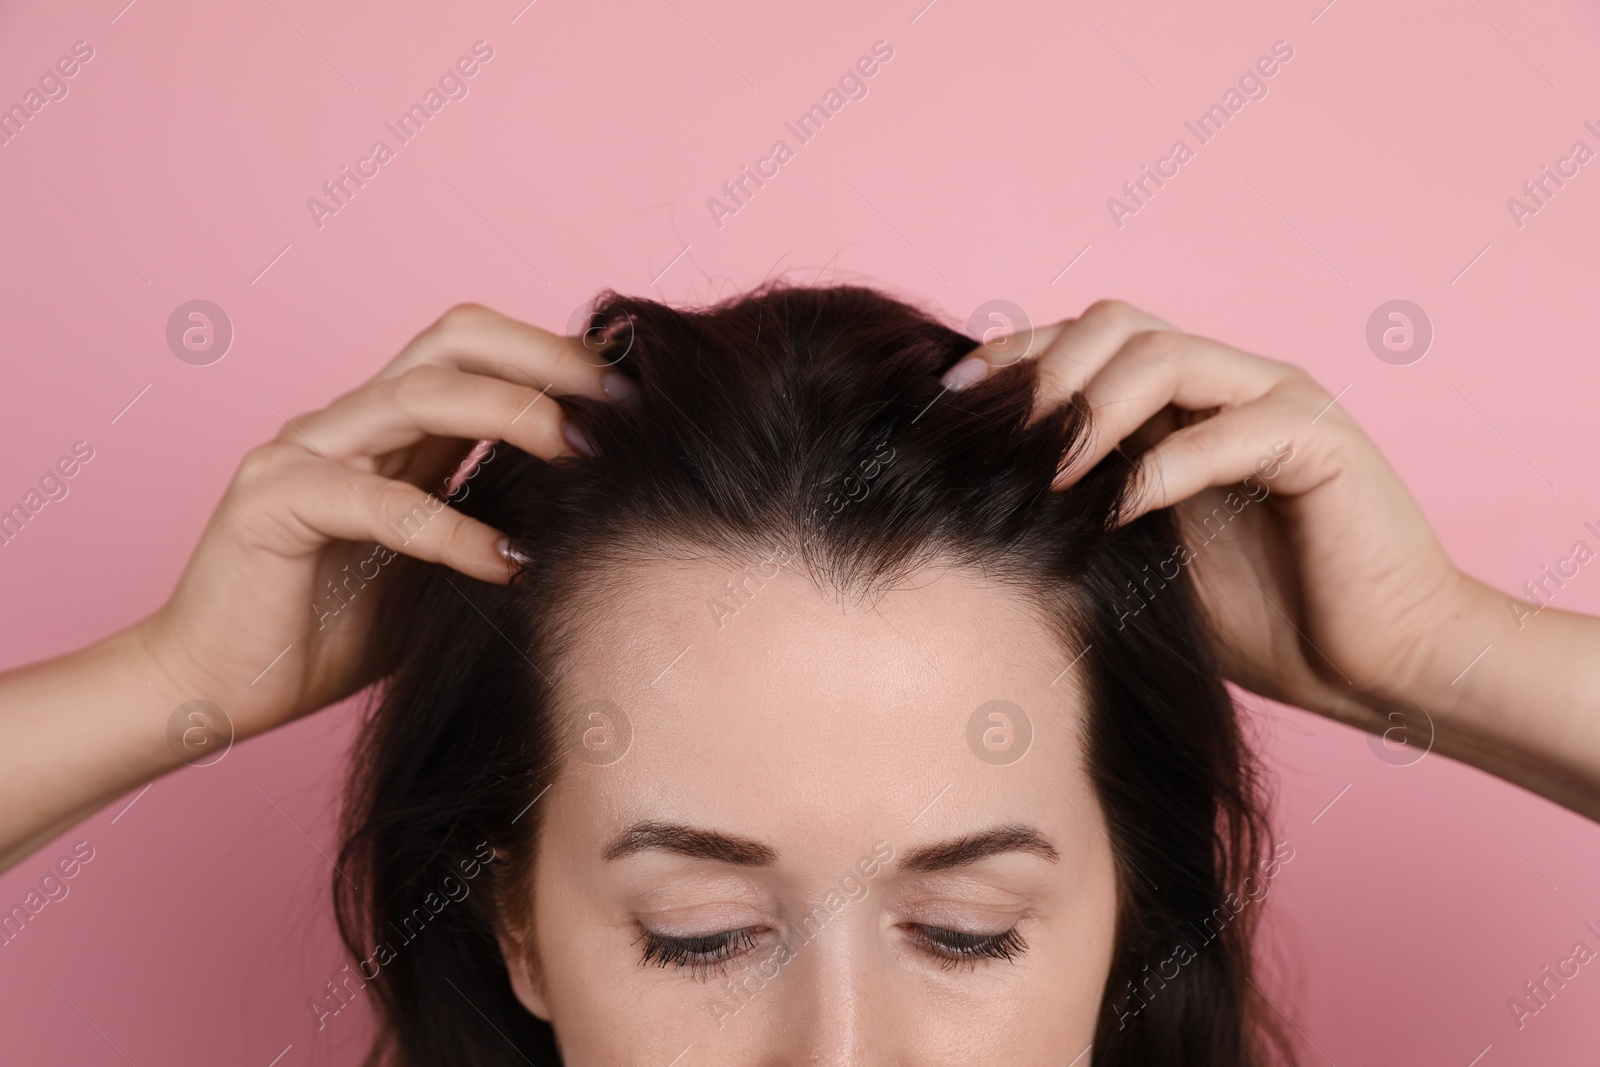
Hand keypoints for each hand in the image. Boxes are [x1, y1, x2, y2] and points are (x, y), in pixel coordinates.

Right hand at [132, 304, 631, 745]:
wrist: (217, 688)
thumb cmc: (332, 633)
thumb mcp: (443, 567)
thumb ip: (496, 518)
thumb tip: (601, 504)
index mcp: (390, 430)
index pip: (478, 350)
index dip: (557, 356)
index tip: (634, 393)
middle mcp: (347, 422)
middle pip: (454, 340)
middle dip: (547, 360)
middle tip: (622, 406)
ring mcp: (303, 452)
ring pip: (418, 397)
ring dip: (513, 415)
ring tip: (583, 455)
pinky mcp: (272, 503)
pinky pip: (376, 501)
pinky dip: (451, 528)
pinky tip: (506, 562)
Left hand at [942, 299, 1472, 731]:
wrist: (1377, 668)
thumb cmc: (1263, 621)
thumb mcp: (1141, 556)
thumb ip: (1085, 506)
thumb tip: (980, 491)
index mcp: (1183, 403)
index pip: (1085, 342)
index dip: (1015, 357)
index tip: (949, 403)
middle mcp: (1229, 385)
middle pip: (1118, 322)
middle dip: (1047, 372)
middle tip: (1000, 439)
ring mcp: (1279, 403)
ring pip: (1168, 354)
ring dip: (1096, 410)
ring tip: (1053, 474)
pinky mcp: (1323, 442)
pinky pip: (1233, 429)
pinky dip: (1167, 466)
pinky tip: (1121, 513)